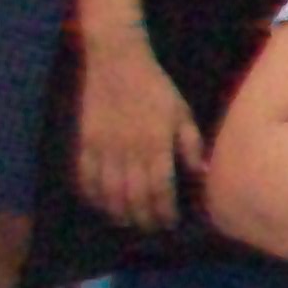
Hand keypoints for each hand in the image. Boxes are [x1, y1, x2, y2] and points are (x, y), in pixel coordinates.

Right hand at [77, 38, 204, 229]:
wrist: (117, 60)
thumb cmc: (155, 87)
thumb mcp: (181, 113)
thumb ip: (191, 145)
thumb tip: (203, 174)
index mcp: (156, 145)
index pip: (160, 190)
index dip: (164, 212)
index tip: (170, 222)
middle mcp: (129, 151)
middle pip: (134, 198)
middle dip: (143, 218)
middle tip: (150, 227)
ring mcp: (104, 148)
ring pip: (108, 193)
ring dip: (118, 213)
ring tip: (127, 221)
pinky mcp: (84, 141)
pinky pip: (85, 176)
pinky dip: (92, 195)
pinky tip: (101, 203)